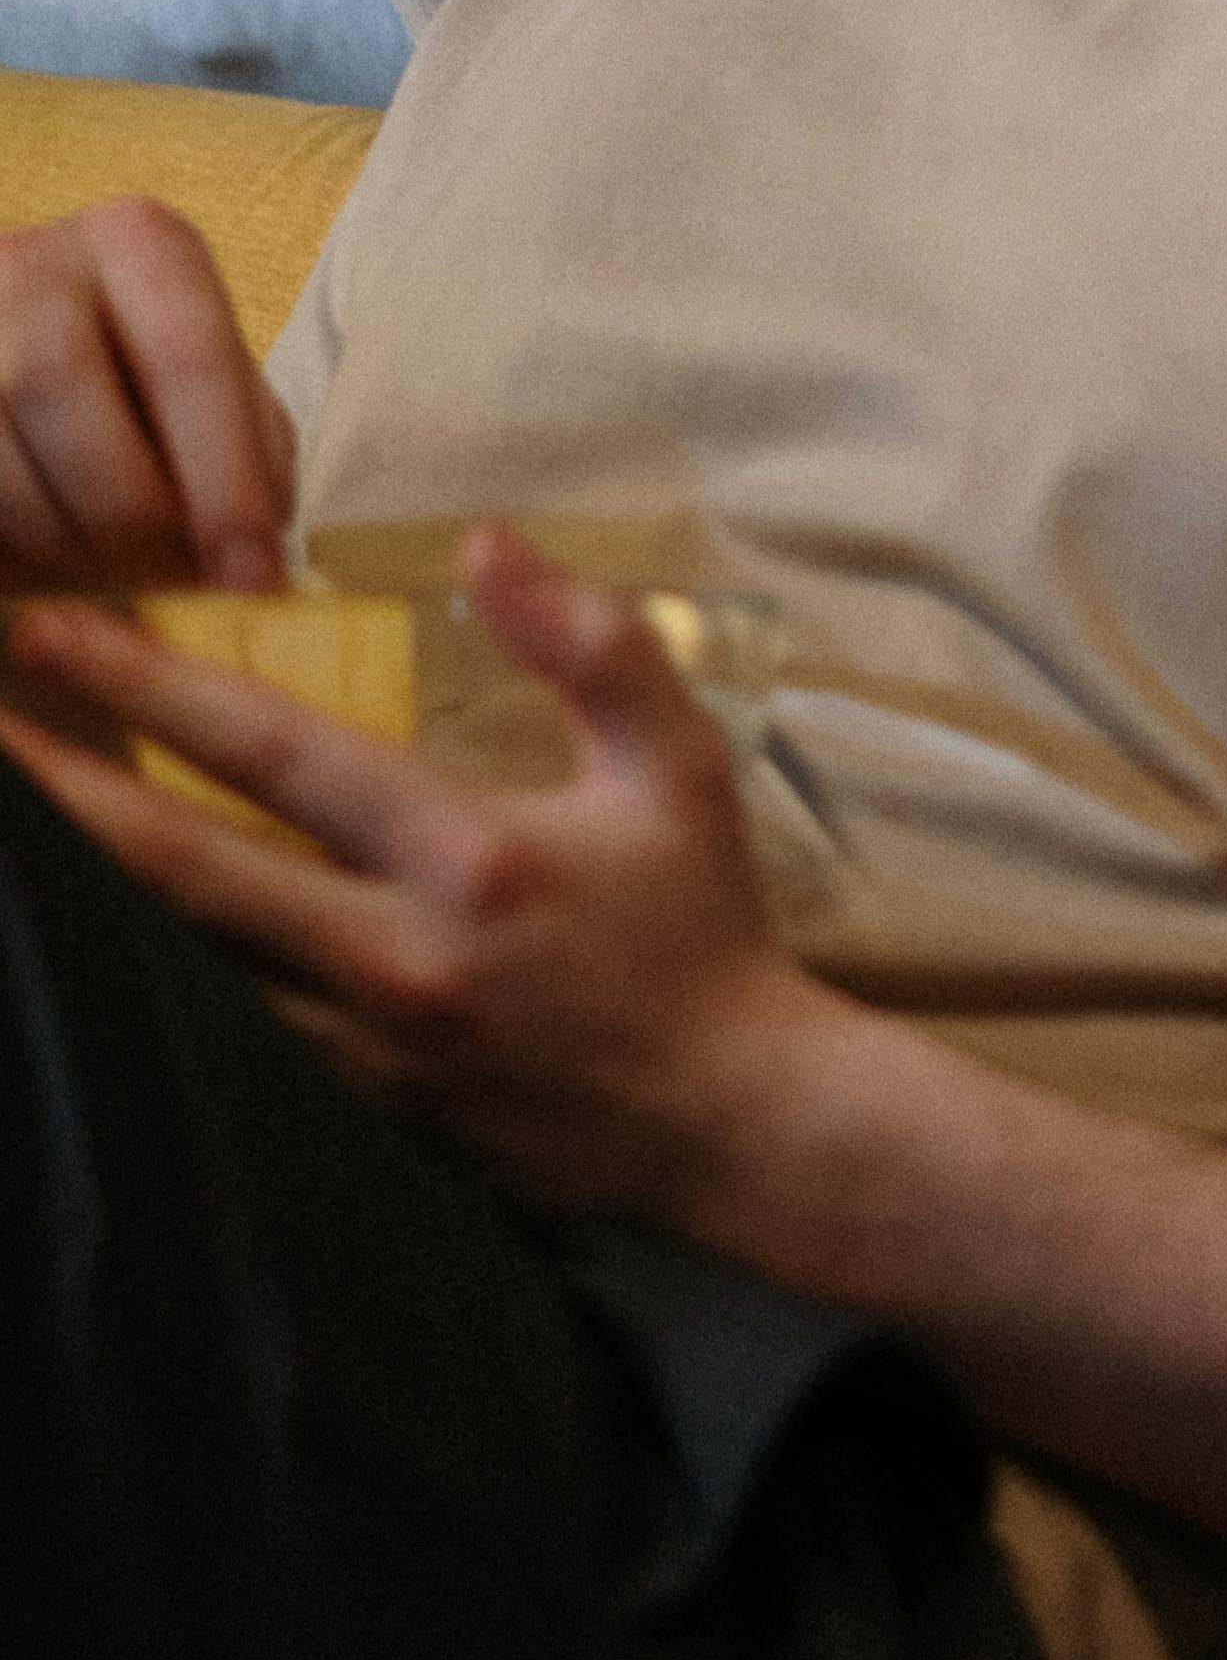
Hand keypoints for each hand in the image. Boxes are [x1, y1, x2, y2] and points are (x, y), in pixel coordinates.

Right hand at [0, 199, 292, 591]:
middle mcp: (32, 263)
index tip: (253, 579)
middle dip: (124, 510)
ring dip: (55, 540)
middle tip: (167, 578)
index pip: (187, 358)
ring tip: (108, 575)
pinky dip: (8, 550)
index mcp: (139, 242)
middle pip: (58, 386)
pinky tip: (44, 566)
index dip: (225, 483)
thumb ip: (246, 451)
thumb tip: (251, 561)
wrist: (26, 337)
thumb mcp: (215, 383)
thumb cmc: (145, 369)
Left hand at [0, 525, 839, 1214]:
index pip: (277, 753)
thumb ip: (593, 644)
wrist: (723, 1117)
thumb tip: (486, 543)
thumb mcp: (680, 764)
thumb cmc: (701, 923)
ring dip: (76, 893)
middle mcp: (389, 955)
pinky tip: (81, 947)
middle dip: (54, 788)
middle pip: (175, 866)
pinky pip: (212, 1033)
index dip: (153, 686)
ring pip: (173, 960)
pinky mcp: (344, 1115)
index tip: (55, 629)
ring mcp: (355, 1049)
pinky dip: (135, 980)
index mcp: (468, 854)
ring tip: (8, 822)